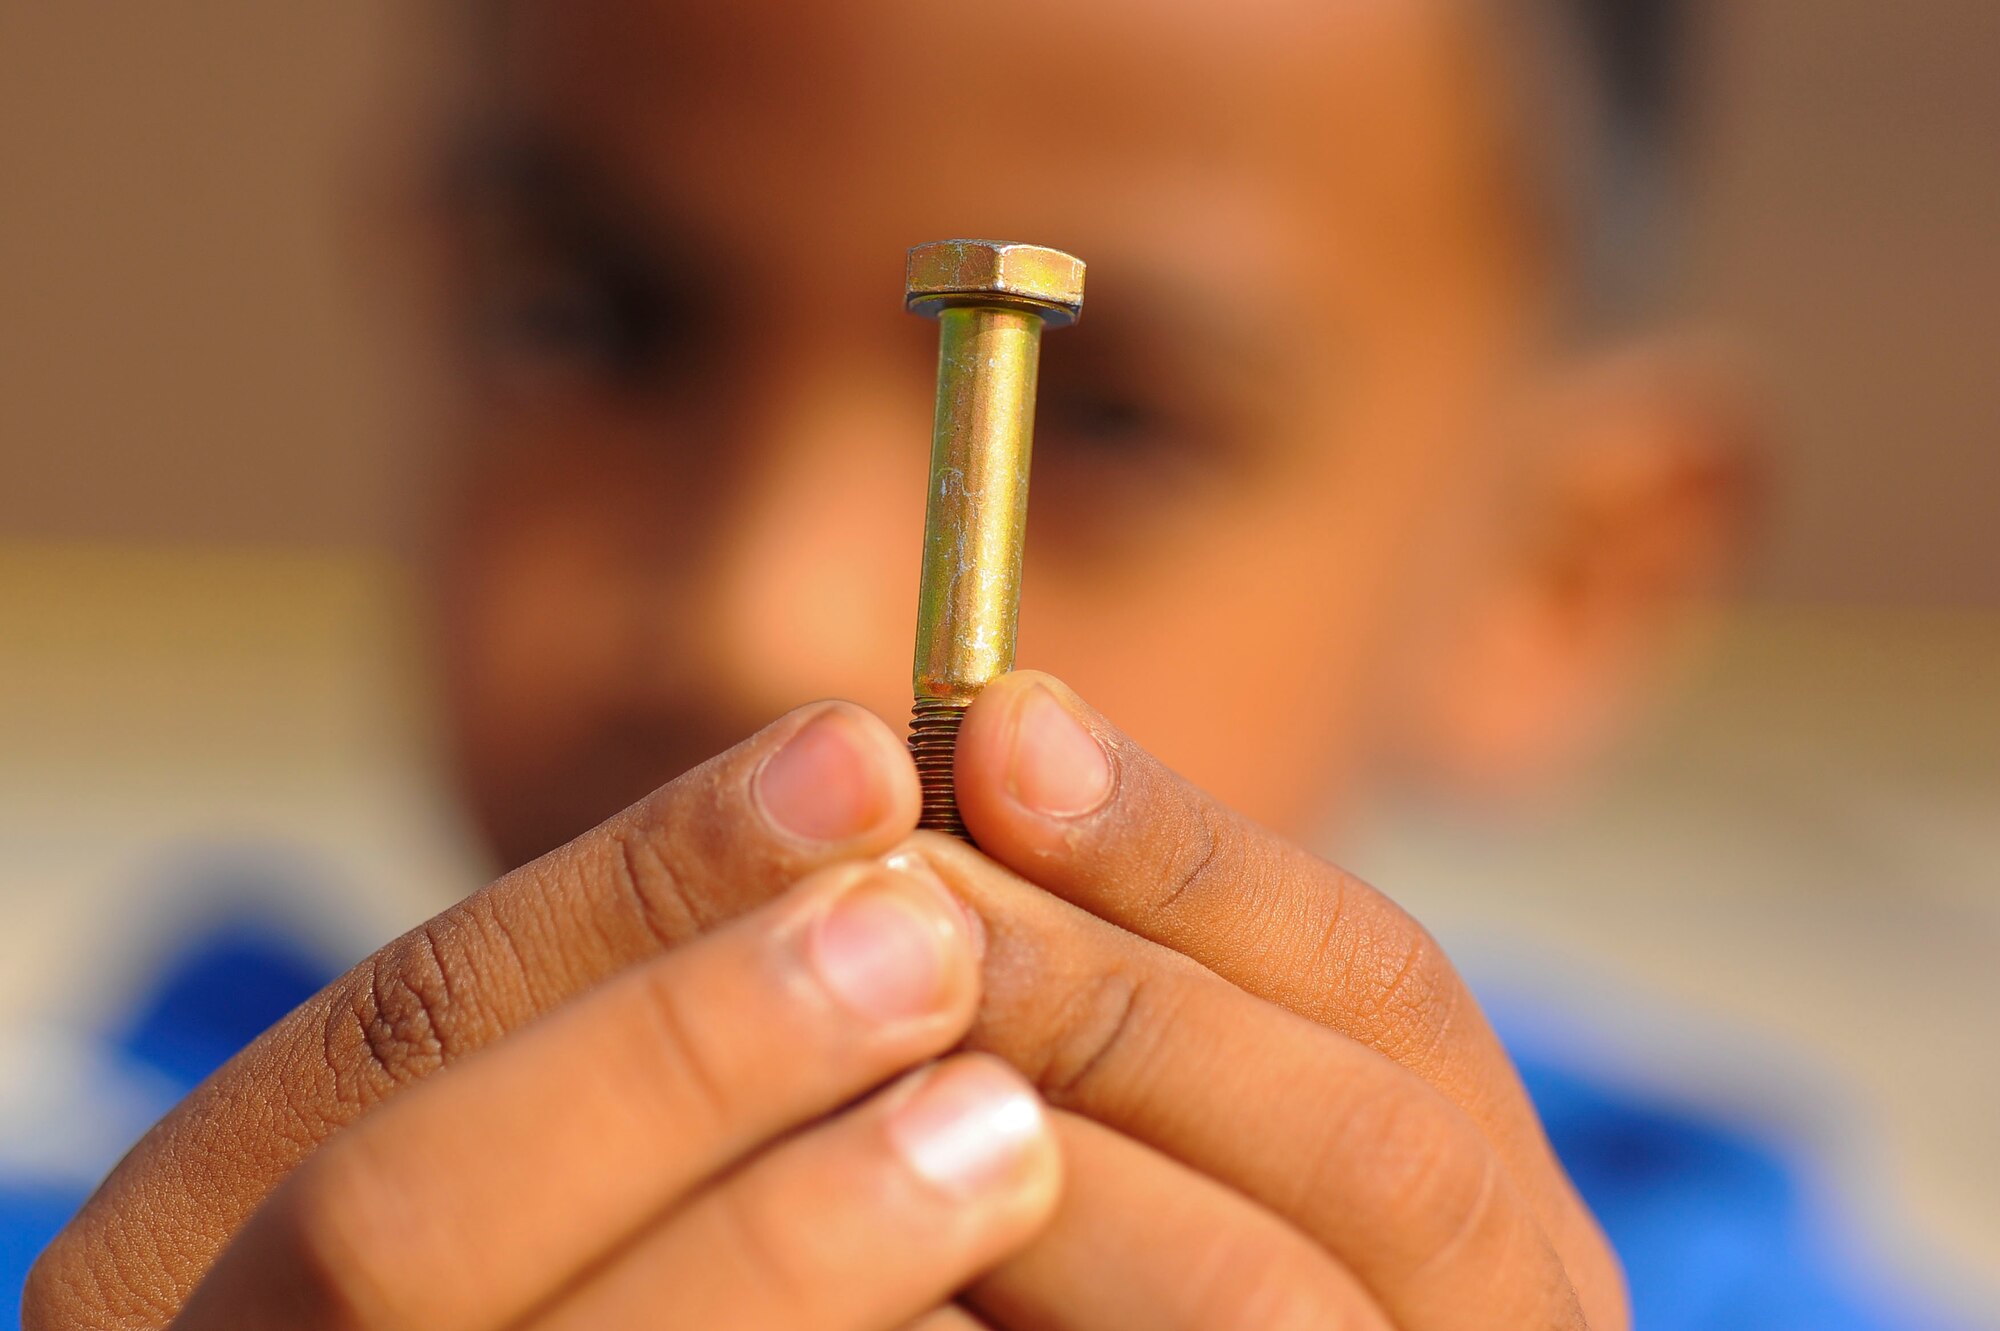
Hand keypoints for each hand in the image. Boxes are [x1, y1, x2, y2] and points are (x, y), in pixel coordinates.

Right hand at [26, 705, 1058, 1329]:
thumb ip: (612, 1038)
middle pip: (396, 1226)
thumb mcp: (503, 1150)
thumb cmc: (550, 1263)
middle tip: (926, 938)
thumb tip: (856, 800)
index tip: (859, 767)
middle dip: (672, 1061)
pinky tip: (995, 1306)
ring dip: (782, 1246)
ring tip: (1007, 1128)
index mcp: (180, 1258)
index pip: (380, 1035)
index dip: (631, 888)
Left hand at [905, 671, 1627, 1329]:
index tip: (1003, 729)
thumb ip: (1112, 1000)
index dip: (1191, 849)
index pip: (1386, 987)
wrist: (1131, 1329)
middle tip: (898, 895)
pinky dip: (1013, 1312)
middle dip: (1118, 994)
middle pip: (1367, 1141)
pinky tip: (886, 1260)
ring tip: (881, 1061)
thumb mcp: (1165, 1126)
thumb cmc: (1118, 1269)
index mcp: (1488, 1199)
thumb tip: (989, 751)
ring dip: (1074, 1167)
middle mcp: (1518, 1314)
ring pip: (1284, 1296)